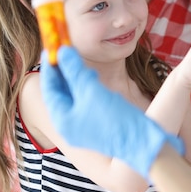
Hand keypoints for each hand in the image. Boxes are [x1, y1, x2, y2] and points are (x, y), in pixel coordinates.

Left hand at [39, 46, 183, 178]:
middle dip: (64, 72)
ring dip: (76, 80)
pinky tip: (96, 81)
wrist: (140, 143)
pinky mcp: (97, 127)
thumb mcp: (92, 90)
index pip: (49, 88)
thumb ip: (75, 71)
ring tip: (84, 66)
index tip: (51, 48)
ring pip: (74, 98)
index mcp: (62, 118)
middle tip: (67, 53)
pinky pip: (85, 104)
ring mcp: (82, 128)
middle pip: (60, 93)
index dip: (50, 67)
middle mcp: (68, 125)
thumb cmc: (113, 118)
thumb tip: (61, 51)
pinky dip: (87, 89)